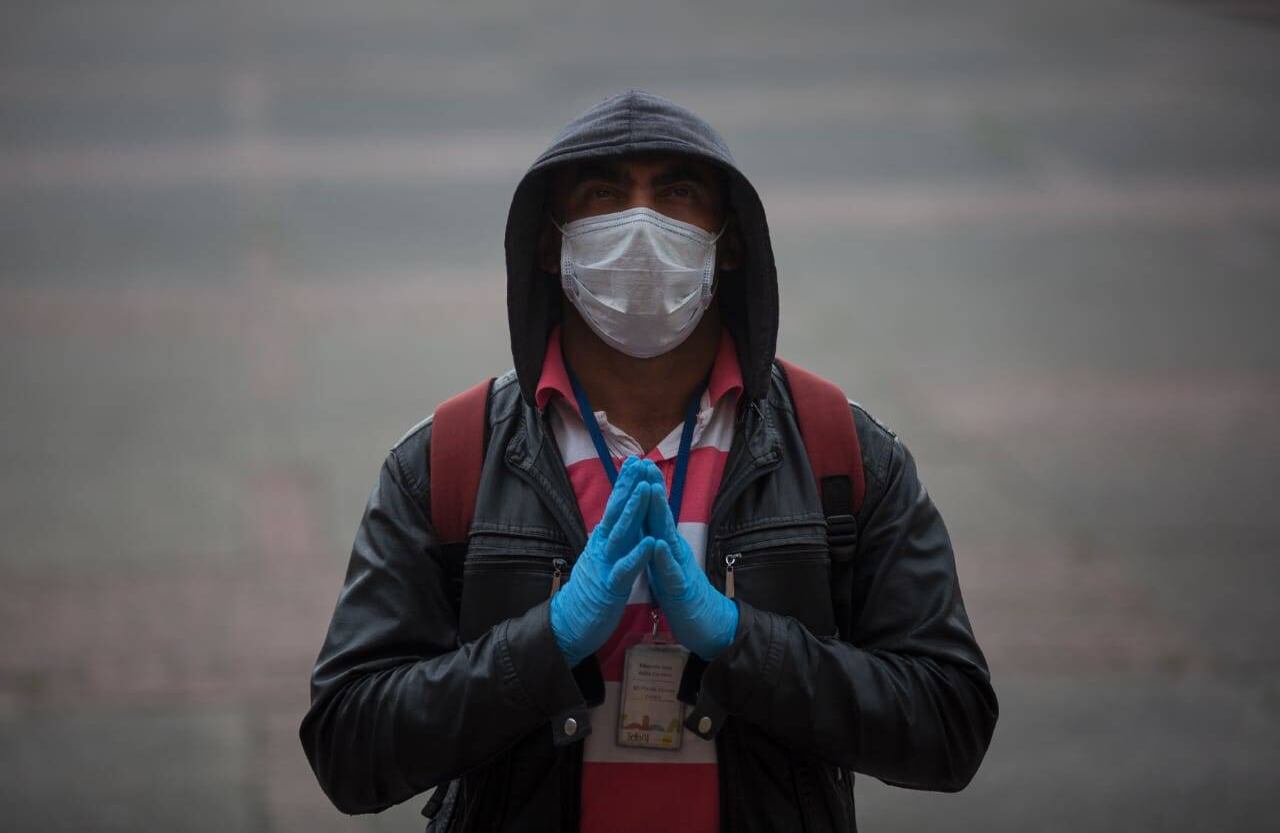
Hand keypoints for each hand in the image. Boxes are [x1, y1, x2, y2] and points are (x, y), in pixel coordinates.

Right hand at [550, 457, 662, 666]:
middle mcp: (602, 547)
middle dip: (628, 486)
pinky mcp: (609, 586)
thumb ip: (612, 536)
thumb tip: (619, 514)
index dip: (625, 484)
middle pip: (616, 512)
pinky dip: (637, 555)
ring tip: (645, 489)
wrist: (570, 623)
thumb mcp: (602, 556)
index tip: (635, 460)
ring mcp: (605, 564)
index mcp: (604, 540)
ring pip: (620, 534)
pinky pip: (625, 569)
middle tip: (638, 462)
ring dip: (633, 511)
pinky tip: (650, 542)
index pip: (616, 507)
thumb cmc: (591, 589)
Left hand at [643, 477, 738, 660]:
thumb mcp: (663, 562)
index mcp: (665, 544)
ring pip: (668, 537)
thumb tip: (644, 520)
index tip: (634, 464)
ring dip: (660, 515)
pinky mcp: (681, 589)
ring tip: (652, 492)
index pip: (652, 513)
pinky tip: (657, 545)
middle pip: (661, 516)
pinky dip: (663, 558)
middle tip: (645, 463)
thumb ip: (655, 541)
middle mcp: (673, 550)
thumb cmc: (681, 593)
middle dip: (653, 490)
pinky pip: (671, 572)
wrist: (708, 624)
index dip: (643, 490)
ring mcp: (679, 567)